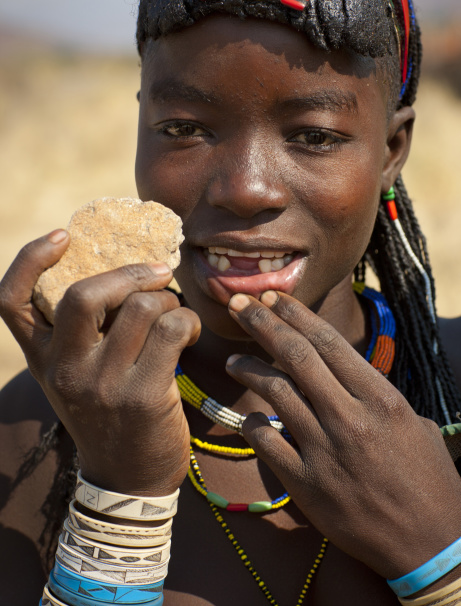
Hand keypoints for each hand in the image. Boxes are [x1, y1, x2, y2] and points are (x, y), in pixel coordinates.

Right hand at [0, 230, 200, 494]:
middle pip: (84, 295)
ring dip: (168, 299)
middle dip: (129, 273)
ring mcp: (103, 384)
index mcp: (44, 359)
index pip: (12, 301)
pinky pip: (172, 329)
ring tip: (174, 313)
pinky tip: (189, 332)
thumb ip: (86, 333)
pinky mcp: (143, 396)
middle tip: (156, 273)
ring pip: (140, 306)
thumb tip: (126, 273)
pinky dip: (188, 320)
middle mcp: (65, 369)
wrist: (129, 479)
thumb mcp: (79, 375)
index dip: (30, 260)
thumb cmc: (109, 413)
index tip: (62, 235)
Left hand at [226, 291, 460, 579]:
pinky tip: (250, 418)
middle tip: (238, 304)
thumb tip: (347, 376)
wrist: (430, 545)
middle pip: (296, 357)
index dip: (295, 314)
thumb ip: (377, 396)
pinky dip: (254, 425)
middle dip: (263, 323)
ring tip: (232, 359)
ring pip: (276, 393)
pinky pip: (267, 442)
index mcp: (381, 398)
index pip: (329, 342)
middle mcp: (350, 418)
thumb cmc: (430, 481)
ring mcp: (325, 451)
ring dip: (249, 368)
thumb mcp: (415, 424)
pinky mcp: (306, 485)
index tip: (273, 297)